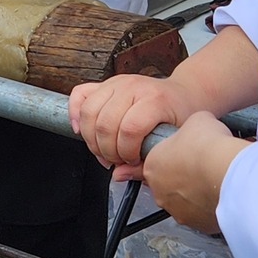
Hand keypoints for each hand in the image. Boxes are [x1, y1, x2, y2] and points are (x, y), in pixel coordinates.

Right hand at [70, 72, 202, 179]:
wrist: (183, 94)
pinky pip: (80, 94)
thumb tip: (119, 175)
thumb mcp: (174, 141)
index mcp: (156, 100)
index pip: (129, 129)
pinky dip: (74, 113)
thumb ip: (148, 162)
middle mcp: (133, 87)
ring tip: (103, 150)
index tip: (132, 161)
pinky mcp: (105, 84)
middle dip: (107, 150)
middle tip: (117, 160)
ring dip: (91, 139)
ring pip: (89, 112)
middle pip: (105, 123)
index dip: (126, 152)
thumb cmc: (180, 117)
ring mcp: (117, 82)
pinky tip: (81, 130)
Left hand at [141, 113, 246, 234]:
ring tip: (214, 178)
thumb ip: (189, 128)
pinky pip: (203, 214)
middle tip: (202, 165)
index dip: (173, 155)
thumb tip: (197, 128)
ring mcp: (178, 211)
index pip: (155, 161)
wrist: (228, 171)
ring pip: (185, 201)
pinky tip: (221, 192)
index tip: (186, 153)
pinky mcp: (198, 225)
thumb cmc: (209, 147)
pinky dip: (210, 205)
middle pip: (169, 183)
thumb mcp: (196, 120)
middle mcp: (160, 192)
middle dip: (184, 176)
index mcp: (152, 166)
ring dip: (197, 192)